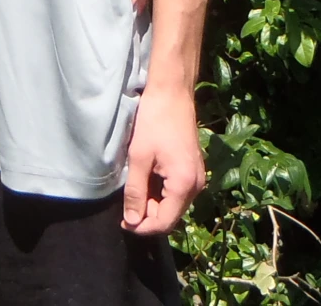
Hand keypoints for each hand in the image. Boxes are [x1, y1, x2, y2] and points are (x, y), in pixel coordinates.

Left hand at [121, 81, 204, 233]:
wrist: (172, 93)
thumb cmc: (154, 121)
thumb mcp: (139, 157)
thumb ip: (136, 192)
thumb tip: (132, 220)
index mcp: (184, 185)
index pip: (164, 222)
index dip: (142, 226)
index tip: (122, 222)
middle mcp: (197, 186)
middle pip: (170, 216)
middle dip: (147, 215)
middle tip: (126, 203)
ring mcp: (197, 178)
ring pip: (174, 204)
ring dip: (153, 203)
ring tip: (134, 188)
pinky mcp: (193, 169)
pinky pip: (177, 191)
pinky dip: (161, 192)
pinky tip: (146, 179)